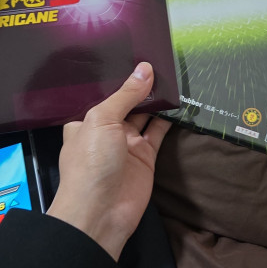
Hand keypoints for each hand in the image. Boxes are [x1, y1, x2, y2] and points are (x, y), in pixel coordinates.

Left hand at [46, 62, 171, 260]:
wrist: (101, 212)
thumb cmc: (91, 161)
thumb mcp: (102, 120)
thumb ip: (126, 95)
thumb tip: (145, 69)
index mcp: (86, 120)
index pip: (103, 94)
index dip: (118, 77)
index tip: (134, 55)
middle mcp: (106, 130)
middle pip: (126, 103)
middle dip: (140, 86)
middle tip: (160, 60)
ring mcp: (127, 143)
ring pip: (145, 115)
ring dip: (157, 100)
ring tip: (173, 75)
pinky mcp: (146, 156)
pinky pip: (158, 132)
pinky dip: (169, 119)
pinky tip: (180, 101)